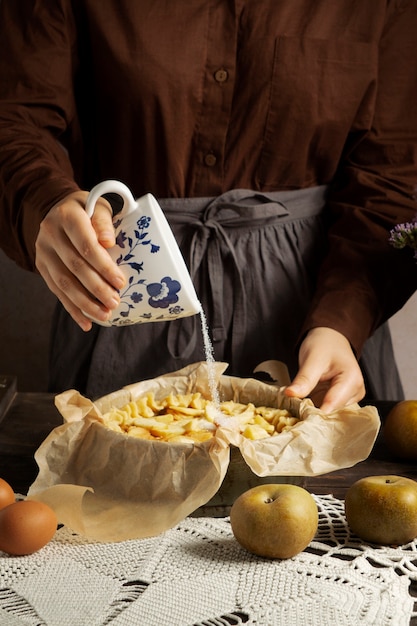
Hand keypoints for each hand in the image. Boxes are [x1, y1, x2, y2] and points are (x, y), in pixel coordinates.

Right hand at [35, 191, 125, 330]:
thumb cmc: (88, 210)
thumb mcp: (99, 206)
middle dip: (97, 288)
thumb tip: (109, 242)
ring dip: (85, 303)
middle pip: (75, 267)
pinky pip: (57, 291)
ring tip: (104, 315)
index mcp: (67, 217)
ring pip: (64, 283)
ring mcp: (43, 252)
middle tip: (115, 302)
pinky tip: (86, 323)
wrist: (60, 210)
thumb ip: (104, 222)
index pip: (86, 246)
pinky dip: (73, 309)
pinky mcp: (41, 266)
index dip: (104, 266)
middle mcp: (50, 234)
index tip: (121, 282)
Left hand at [284, 327, 364, 412]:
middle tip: (294, 414)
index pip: (332, 405)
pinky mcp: (342, 401)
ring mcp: (350, 398)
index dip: (315, 414)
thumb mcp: (312, 359)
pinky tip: (305, 408)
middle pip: (333, 412)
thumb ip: (304, 379)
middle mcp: (355, 392)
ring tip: (298, 409)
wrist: (330, 339)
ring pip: (330, 414)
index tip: (298, 419)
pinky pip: (328, 410)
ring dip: (314, 413)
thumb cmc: (324, 345)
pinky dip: (316, 410)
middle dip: (314, 414)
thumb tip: (289, 394)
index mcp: (352, 380)